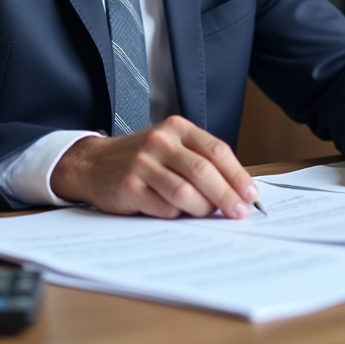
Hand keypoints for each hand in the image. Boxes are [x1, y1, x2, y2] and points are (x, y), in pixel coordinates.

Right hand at [49, 116, 259, 218]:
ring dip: (202, 209)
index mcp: (177, 128)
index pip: (217, 150)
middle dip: (226, 196)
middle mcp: (160, 141)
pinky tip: (176, 214)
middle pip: (203, 171)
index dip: (237, 175)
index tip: (251, 195)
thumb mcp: (171, 147)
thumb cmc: (142, 159)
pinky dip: (176, 215)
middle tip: (239, 213)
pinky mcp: (128, 186)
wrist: (93, 164)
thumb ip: (200, 161)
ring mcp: (142, 163)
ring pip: (185, 192)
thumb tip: (238, 190)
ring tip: (207, 214)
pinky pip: (163, 208)